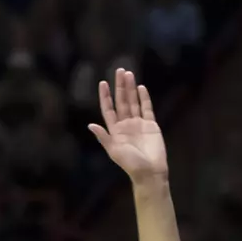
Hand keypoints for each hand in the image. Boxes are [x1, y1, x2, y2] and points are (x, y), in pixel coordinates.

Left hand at [88, 68, 167, 182]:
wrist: (150, 170)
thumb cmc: (130, 163)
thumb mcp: (114, 150)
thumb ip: (103, 137)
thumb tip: (90, 125)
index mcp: (114, 130)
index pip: (108, 109)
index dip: (105, 96)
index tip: (102, 83)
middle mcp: (126, 124)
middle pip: (122, 101)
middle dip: (120, 86)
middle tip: (119, 70)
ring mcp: (138, 123)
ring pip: (134, 102)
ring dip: (131, 88)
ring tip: (129, 74)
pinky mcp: (151, 124)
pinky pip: (147, 108)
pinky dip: (144, 98)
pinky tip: (141, 87)